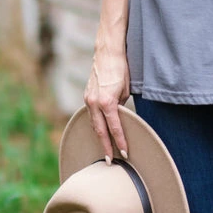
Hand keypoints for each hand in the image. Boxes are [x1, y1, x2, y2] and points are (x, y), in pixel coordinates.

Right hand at [83, 46, 130, 161]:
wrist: (107, 52)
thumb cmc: (121, 69)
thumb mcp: (125, 90)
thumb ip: (120, 106)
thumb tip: (119, 118)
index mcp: (107, 102)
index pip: (114, 128)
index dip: (120, 142)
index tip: (125, 153)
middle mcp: (94, 103)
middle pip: (100, 131)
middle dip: (106, 146)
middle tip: (111, 161)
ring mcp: (88, 100)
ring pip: (94, 124)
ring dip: (100, 138)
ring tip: (106, 150)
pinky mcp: (87, 96)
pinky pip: (91, 115)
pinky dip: (96, 125)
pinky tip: (100, 133)